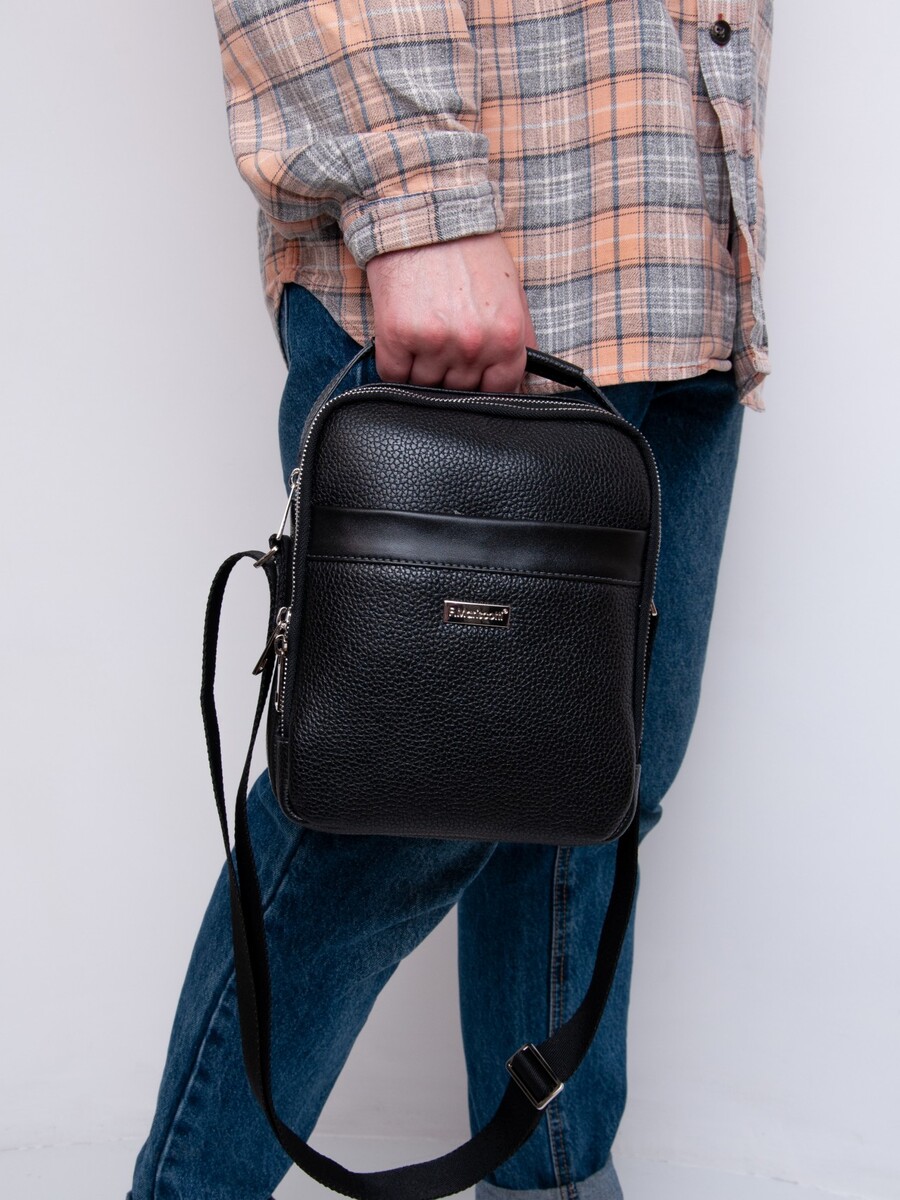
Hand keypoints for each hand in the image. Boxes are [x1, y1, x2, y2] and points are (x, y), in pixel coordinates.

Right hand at [365, 233, 536, 391]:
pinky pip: (394, 375)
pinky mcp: (398, 336)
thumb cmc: (471, 250)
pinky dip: (395, 365)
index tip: (475, 380)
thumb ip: (522, 339)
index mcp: (506, 337)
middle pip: (460, 391)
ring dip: (422, 370)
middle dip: (453, 374)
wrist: (426, 213)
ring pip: (425, 387)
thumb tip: (525, 380)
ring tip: (424, 336)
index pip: (500, 391)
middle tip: (445, 343)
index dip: (486, 387)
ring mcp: (435, 342)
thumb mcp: (513, 293)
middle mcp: (474, 345)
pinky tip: (402, 341)